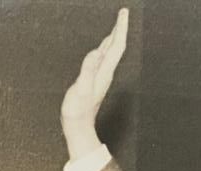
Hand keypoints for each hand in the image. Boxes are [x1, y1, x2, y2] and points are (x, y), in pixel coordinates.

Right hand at [60, 7, 128, 160]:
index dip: (120, 28)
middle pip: (116, 47)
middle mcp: (105, 72)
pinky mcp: (95, 80)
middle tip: (122, 14)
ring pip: (111, 53)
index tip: (123, 13)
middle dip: (120, 29)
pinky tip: (102, 48)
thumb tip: (96, 52)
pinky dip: (105, 49)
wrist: (78, 127)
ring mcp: (101, 77)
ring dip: (114, 38)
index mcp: (104, 71)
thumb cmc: (77, 110)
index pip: (116, 45)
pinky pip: (103, 60)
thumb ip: (88, 70)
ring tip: (115, 26)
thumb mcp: (81, 88)